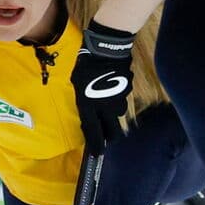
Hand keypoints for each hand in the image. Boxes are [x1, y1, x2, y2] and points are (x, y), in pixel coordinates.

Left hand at [70, 20, 135, 155]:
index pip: (93, 131)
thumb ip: (83, 98)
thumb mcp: (78, 83)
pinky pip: (122, 99)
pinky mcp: (127, 91)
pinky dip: (117, 98)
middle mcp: (105, 107)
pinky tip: (112, 88)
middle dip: (110, 136)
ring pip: (119, 114)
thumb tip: (87, 106)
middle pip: (113, 132)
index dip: (96, 144)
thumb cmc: (86, 65)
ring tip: (107, 104)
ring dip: (113, 114)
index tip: (98, 154)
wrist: (106, 49)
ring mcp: (118, 100)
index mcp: (89, 106)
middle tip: (107, 135)